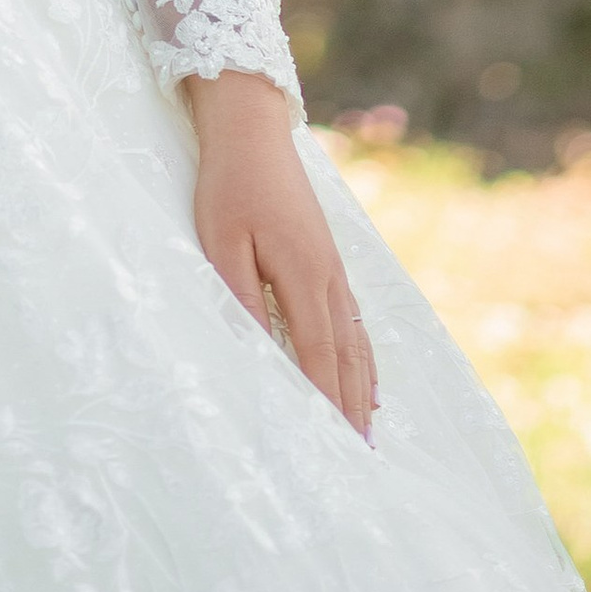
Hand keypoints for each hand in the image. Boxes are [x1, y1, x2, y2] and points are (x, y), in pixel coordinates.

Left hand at [188, 70, 377, 440]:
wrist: (251, 130)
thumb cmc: (229, 186)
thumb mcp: (223, 243)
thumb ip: (242, 299)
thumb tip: (259, 354)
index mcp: (304, 275)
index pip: (318, 356)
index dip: (327, 404)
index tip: (336, 448)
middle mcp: (330, 277)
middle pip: (345, 357)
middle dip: (351, 409)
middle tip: (360, 461)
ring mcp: (334, 267)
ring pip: (355, 341)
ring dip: (361, 389)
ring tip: (367, 433)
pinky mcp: (329, 258)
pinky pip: (354, 320)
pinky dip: (364, 357)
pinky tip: (368, 378)